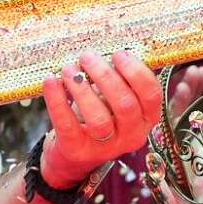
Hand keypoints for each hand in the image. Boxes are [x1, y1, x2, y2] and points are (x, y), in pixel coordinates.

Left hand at [38, 51, 161, 187]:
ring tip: (69, 69)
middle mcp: (131, 136)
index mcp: (146, 119)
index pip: (151, 95)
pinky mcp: (78, 150)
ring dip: (82, 89)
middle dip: (105, 76)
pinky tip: (51, 81)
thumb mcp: (114, 99)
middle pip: (125, 104)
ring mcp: (105, 147)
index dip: (136, 72)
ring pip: (98, 118)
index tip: (118, 53)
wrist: (74, 154)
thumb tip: (107, 48)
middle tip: (87, 56)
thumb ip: (118, 80)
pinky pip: (68, 124)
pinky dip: (57, 100)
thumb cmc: (99, 116)